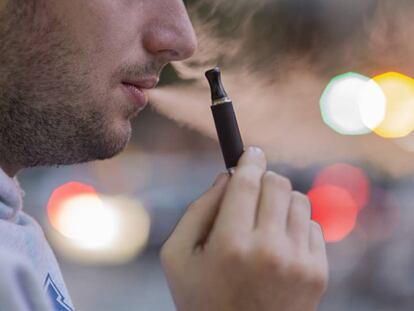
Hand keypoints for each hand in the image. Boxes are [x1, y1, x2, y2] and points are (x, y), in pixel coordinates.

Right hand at [161, 147, 327, 310]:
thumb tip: (227, 176)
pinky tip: (279, 245)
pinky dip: (294, 226)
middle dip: (263, 179)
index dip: (249, 160)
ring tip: (264, 223)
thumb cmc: (202, 298)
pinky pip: (312, 224)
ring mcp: (298, 262)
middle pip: (277, 183)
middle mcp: (269, 250)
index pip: (247, 181)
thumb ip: (197, 210)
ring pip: (298, 199)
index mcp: (230, 244)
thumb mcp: (177, 256)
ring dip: (279, 202)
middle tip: (251, 191)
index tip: (250, 152)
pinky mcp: (317, 273)